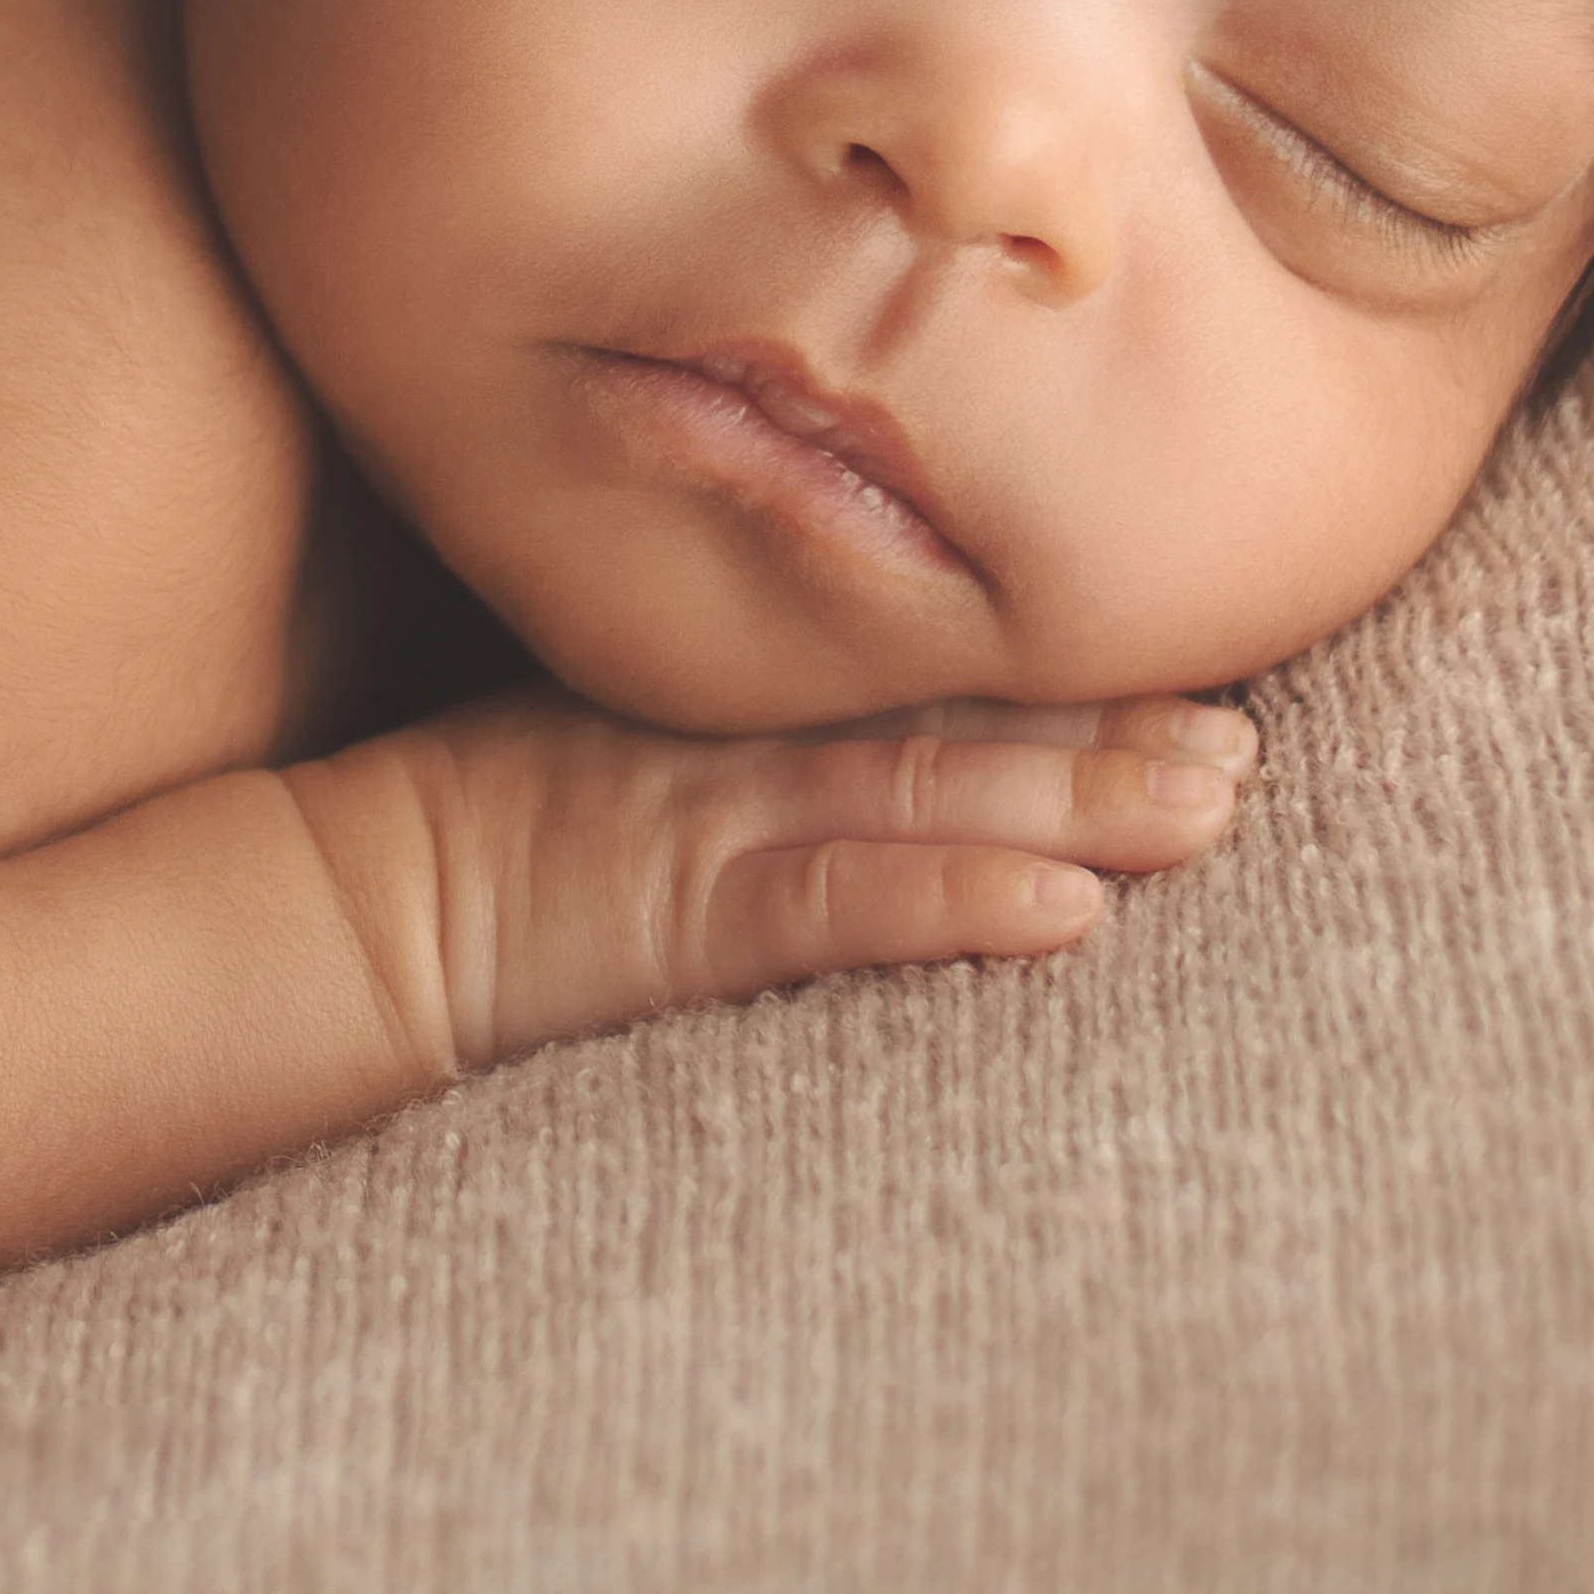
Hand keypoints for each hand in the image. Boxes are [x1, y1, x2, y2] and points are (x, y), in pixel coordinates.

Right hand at [344, 684, 1255, 1075]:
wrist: (345, 906)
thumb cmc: (472, 836)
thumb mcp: (609, 761)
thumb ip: (723, 742)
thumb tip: (848, 744)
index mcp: (739, 712)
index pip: (926, 685)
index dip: (1065, 683)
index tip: (1198, 678)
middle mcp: (745, 748)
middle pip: (961, 731)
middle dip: (1114, 736)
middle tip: (1248, 744)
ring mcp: (717, 821)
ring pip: (933, 800)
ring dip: (1080, 801)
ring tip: (1212, 808)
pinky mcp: (683, 913)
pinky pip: (838, 905)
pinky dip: (954, 903)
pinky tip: (1065, 914)